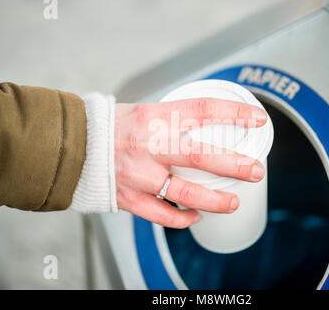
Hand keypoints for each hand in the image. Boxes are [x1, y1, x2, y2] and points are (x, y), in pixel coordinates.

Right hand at [115, 98, 266, 227]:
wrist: (72, 145)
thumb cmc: (113, 126)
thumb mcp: (146, 111)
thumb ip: (175, 121)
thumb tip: (209, 125)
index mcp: (154, 117)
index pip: (203, 109)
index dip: (234, 113)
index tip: (257, 119)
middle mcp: (148, 146)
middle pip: (200, 155)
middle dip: (234, 164)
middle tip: (256, 170)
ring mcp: (138, 175)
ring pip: (185, 192)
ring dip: (214, 200)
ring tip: (234, 202)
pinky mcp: (129, 197)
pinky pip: (162, 215)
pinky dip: (183, 218)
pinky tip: (197, 216)